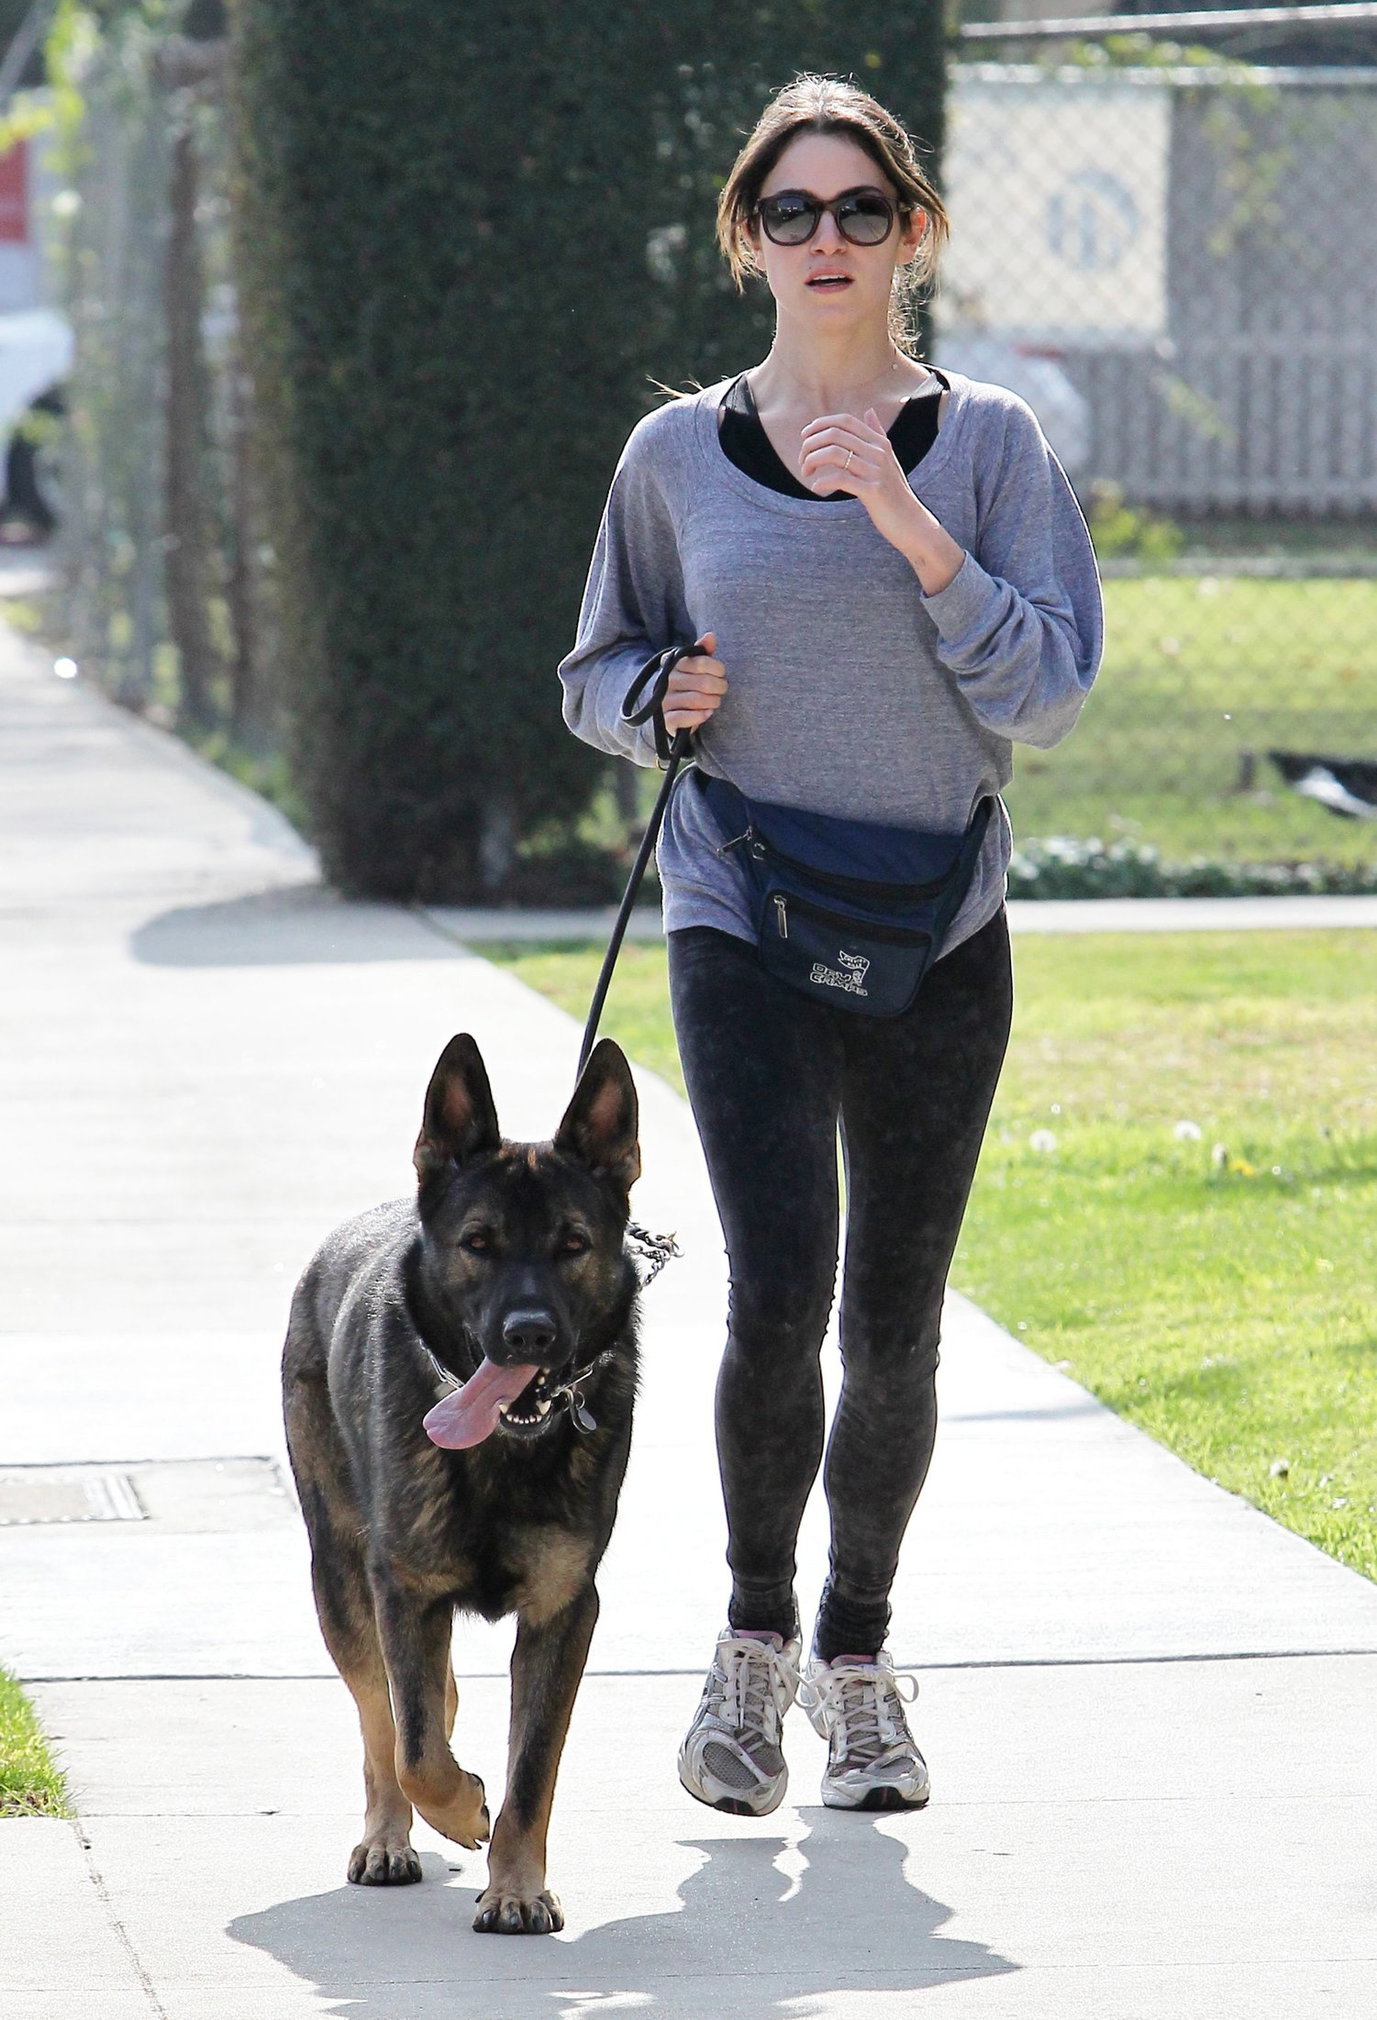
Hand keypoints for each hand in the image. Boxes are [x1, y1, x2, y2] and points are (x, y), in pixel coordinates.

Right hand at [663, 631, 726, 733]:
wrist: (667, 709)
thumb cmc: (687, 684)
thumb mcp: (694, 665)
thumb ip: (703, 651)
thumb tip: (710, 636)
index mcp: (673, 663)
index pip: (702, 662)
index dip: (718, 668)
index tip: (721, 673)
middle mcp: (666, 680)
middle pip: (704, 683)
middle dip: (719, 687)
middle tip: (721, 689)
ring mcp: (664, 700)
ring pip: (697, 700)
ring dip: (713, 702)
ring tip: (715, 701)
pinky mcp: (665, 720)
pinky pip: (685, 718)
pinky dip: (700, 716)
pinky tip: (707, 713)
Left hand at [798, 408, 964, 594]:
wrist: (911, 522)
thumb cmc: (895, 492)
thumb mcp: (888, 459)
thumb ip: (877, 434)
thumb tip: (869, 411)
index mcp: (880, 442)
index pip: (845, 421)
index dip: (821, 424)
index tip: (805, 436)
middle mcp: (878, 452)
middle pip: (835, 434)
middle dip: (811, 445)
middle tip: (802, 461)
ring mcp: (876, 471)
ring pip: (834, 453)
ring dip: (812, 461)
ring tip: (806, 473)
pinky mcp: (873, 491)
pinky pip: (840, 479)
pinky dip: (822, 482)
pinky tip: (816, 488)